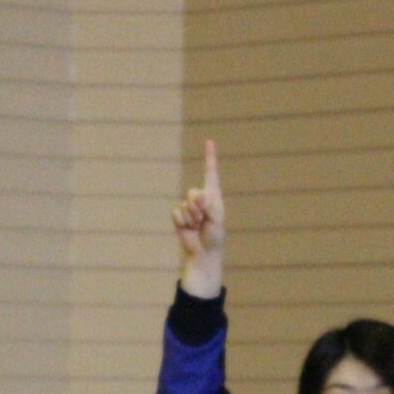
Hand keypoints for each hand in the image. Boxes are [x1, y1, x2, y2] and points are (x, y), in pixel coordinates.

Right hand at [172, 138, 224, 298]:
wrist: (203, 252)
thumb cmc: (215, 236)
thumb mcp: (216, 218)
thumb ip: (208, 204)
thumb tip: (196, 195)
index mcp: (213, 195)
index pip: (210, 172)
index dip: (209, 157)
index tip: (209, 141)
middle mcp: (201, 198)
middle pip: (193, 192)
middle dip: (197, 206)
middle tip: (204, 219)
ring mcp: (188, 207)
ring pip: (184, 204)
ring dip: (191, 217)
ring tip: (197, 226)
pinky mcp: (179, 217)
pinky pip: (176, 213)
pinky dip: (182, 222)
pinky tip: (188, 229)